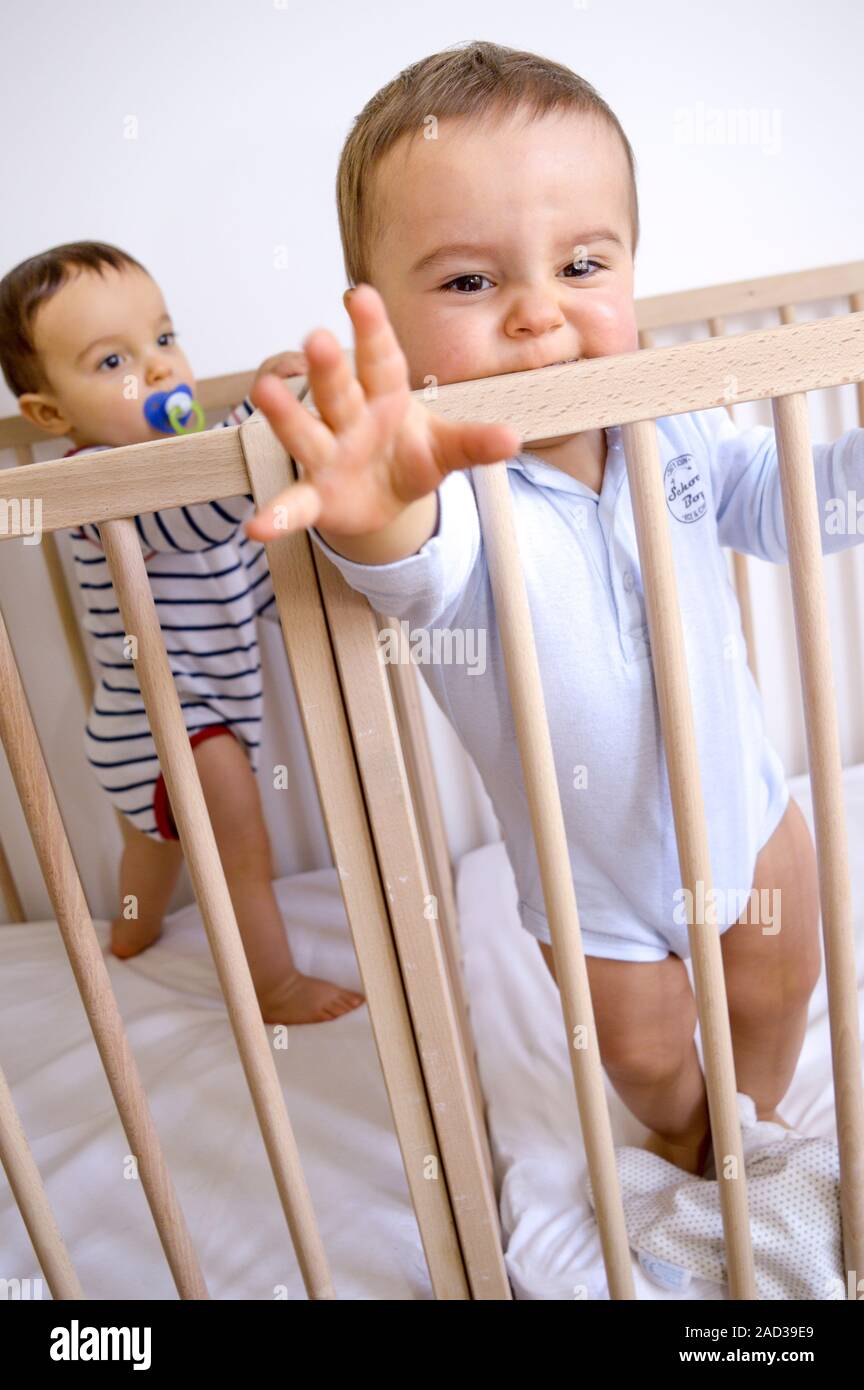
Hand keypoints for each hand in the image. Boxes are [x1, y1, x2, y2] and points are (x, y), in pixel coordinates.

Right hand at [243, 283, 521, 540]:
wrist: (386, 499)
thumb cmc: (410, 456)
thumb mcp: (446, 449)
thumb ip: (473, 443)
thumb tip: (512, 439)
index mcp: (385, 397)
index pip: (381, 360)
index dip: (372, 329)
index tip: (360, 294)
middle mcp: (350, 420)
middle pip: (338, 390)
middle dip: (327, 367)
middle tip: (317, 337)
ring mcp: (328, 456)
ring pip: (306, 433)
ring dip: (287, 414)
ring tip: (266, 391)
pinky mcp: (317, 497)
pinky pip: (294, 504)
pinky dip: (277, 516)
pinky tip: (258, 527)